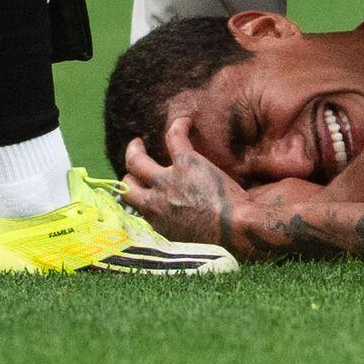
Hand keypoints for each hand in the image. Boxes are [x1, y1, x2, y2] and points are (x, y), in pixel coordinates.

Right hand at [120, 121, 246, 249]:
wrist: (236, 229)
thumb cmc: (223, 241)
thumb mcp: (190, 241)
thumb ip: (179, 229)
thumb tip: (183, 226)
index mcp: (157, 223)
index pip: (135, 209)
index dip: (135, 197)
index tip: (140, 190)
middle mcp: (154, 204)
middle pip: (127, 185)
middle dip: (128, 173)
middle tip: (135, 162)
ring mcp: (167, 181)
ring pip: (136, 161)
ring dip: (134, 149)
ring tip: (138, 142)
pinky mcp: (186, 163)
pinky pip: (173, 137)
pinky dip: (177, 127)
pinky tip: (185, 122)